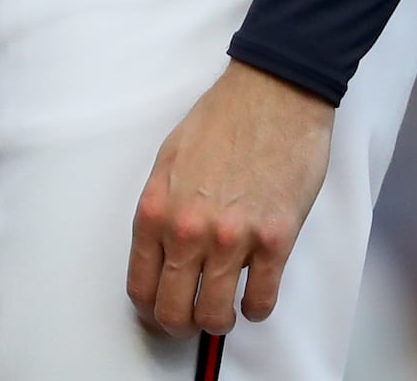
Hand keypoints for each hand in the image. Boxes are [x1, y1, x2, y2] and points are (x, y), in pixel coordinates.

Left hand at [129, 62, 334, 337]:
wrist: (274, 93)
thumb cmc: (224, 118)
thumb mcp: (170, 159)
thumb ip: (162, 209)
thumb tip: (162, 250)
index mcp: (156, 209)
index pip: (141, 285)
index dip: (149, 309)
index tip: (159, 311)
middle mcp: (188, 230)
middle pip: (173, 311)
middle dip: (180, 324)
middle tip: (191, 319)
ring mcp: (233, 238)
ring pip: (215, 315)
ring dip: (218, 322)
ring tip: (224, 312)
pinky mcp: (275, 240)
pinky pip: (262, 300)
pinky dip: (257, 308)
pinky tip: (255, 297)